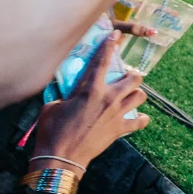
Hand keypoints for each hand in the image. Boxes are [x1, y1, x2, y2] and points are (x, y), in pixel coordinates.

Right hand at [30, 32, 150, 171]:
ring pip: (141, 96)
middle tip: (125, 77)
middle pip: (134, 78)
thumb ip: (64, 94)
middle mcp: (109, 98)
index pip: (103, 60)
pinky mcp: (120, 130)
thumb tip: (66, 91)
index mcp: (90, 89)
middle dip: (132, 74)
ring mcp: (117, 114)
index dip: (110, 45)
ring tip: (130, 95)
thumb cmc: (52, 131)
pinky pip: (139, 122)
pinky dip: (140, 119)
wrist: (60, 158)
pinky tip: (137, 118)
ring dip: (137, 94)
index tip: (116, 35)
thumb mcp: (52, 106)